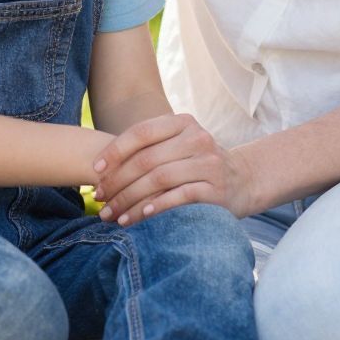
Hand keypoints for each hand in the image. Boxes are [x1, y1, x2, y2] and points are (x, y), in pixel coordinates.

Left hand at [92, 113, 252, 224]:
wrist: (244, 180)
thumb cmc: (197, 165)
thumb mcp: (177, 147)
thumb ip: (148, 151)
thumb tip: (99, 170)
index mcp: (183, 123)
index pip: (142, 132)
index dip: (115, 151)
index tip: (95, 170)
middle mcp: (198, 138)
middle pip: (147, 159)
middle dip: (118, 182)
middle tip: (100, 199)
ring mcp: (209, 163)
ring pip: (159, 179)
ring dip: (130, 199)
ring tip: (113, 215)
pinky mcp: (216, 189)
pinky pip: (179, 197)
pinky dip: (156, 206)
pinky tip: (139, 216)